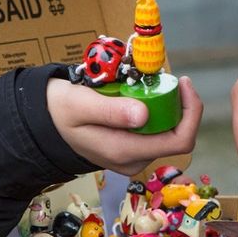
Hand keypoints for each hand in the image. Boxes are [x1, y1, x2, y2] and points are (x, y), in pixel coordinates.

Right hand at [48, 76, 202, 175]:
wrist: (45, 122)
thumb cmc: (60, 111)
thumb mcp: (80, 104)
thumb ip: (111, 111)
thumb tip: (144, 114)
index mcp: (125, 151)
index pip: (180, 141)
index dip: (192, 112)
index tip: (183, 83)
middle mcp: (134, 159)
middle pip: (177, 134)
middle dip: (178, 104)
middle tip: (164, 77)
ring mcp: (134, 156)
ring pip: (167, 131)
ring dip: (166, 105)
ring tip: (150, 82)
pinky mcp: (132, 149)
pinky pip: (155, 130)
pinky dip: (156, 109)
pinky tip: (142, 93)